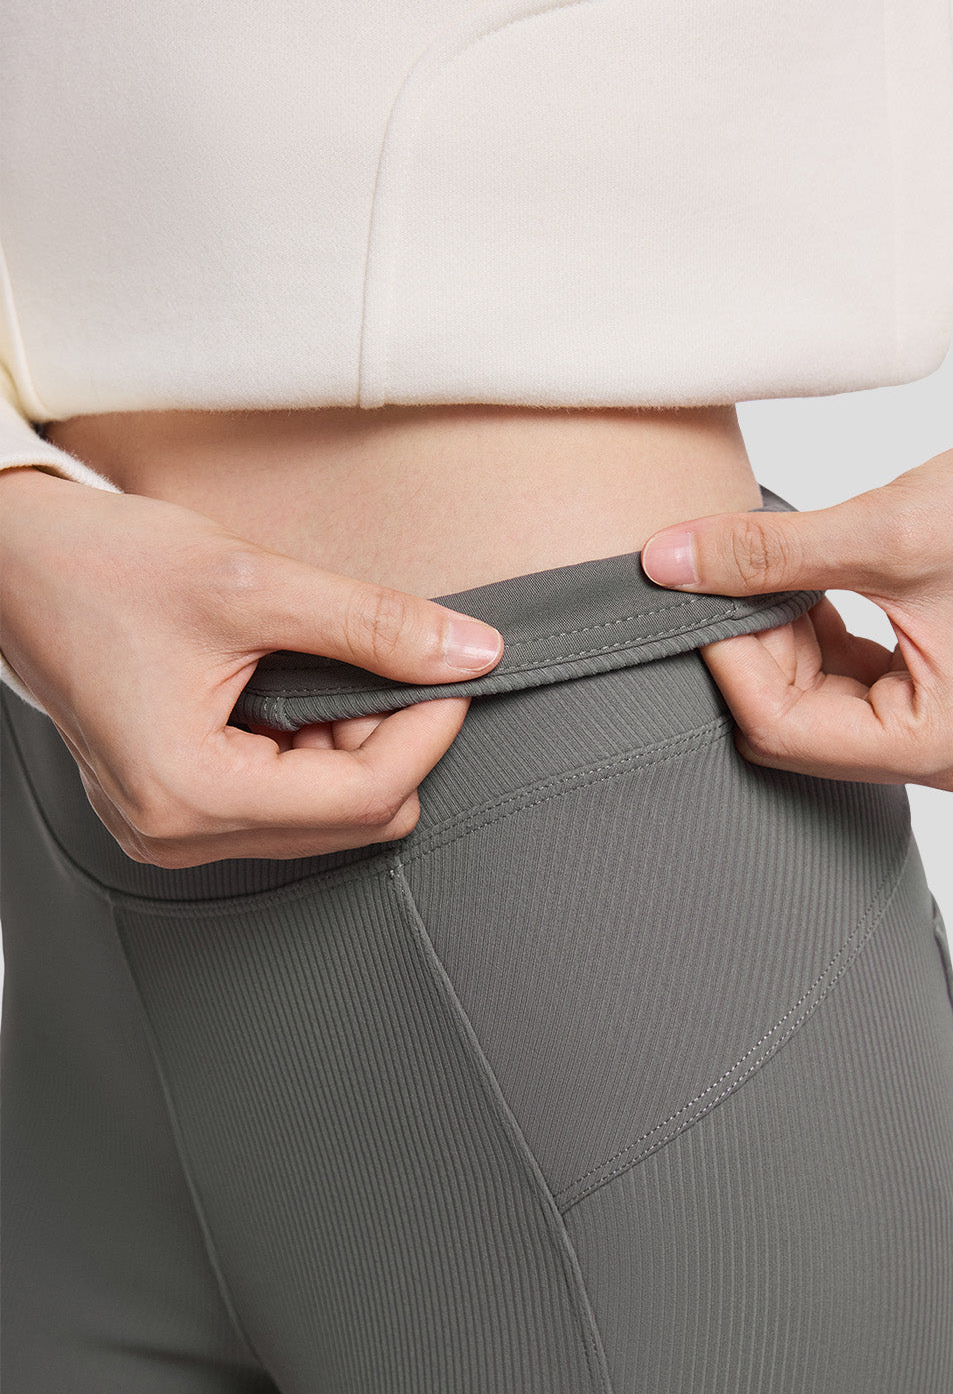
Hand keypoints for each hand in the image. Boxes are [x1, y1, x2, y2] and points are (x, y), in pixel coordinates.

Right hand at [0, 469, 503, 863]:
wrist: (15, 560)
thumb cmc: (100, 568)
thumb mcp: (251, 583)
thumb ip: (372, 624)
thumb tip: (467, 652)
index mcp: (187, 793)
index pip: (365, 798)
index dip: (428, 733)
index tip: (453, 674)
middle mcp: (175, 834)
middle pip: (352, 821)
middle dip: (387, 742)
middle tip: (379, 664)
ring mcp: (170, 830)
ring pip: (324, 819)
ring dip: (349, 746)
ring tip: (317, 668)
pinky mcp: (173, 811)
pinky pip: (283, 806)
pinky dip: (312, 751)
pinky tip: (289, 692)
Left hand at [640, 437, 952, 789]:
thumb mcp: (883, 532)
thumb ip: (765, 554)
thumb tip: (665, 563)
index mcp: (941, 743)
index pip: (784, 730)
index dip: (729, 662)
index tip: (695, 596)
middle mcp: (942, 759)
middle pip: (792, 729)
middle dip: (754, 655)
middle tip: (733, 579)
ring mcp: (936, 737)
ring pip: (808, 710)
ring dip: (779, 645)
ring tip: (781, 575)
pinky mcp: (928, 703)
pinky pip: (839, 690)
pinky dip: (809, 642)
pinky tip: (808, 589)